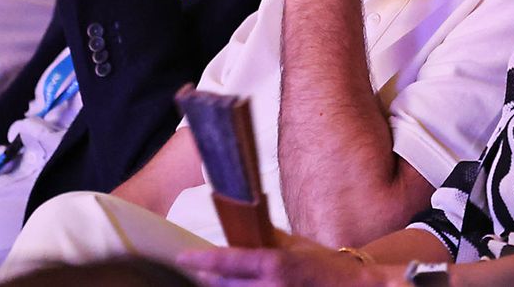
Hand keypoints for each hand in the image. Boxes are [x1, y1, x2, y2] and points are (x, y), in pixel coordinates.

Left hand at [178, 246, 398, 286]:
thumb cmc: (329, 267)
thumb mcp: (298, 245)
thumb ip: (269, 239)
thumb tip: (243, 231)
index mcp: (275, 265)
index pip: (227, 261)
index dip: (201, 260)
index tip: (184, 257)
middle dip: (214, 280)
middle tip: (204, 273)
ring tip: (224, 282)